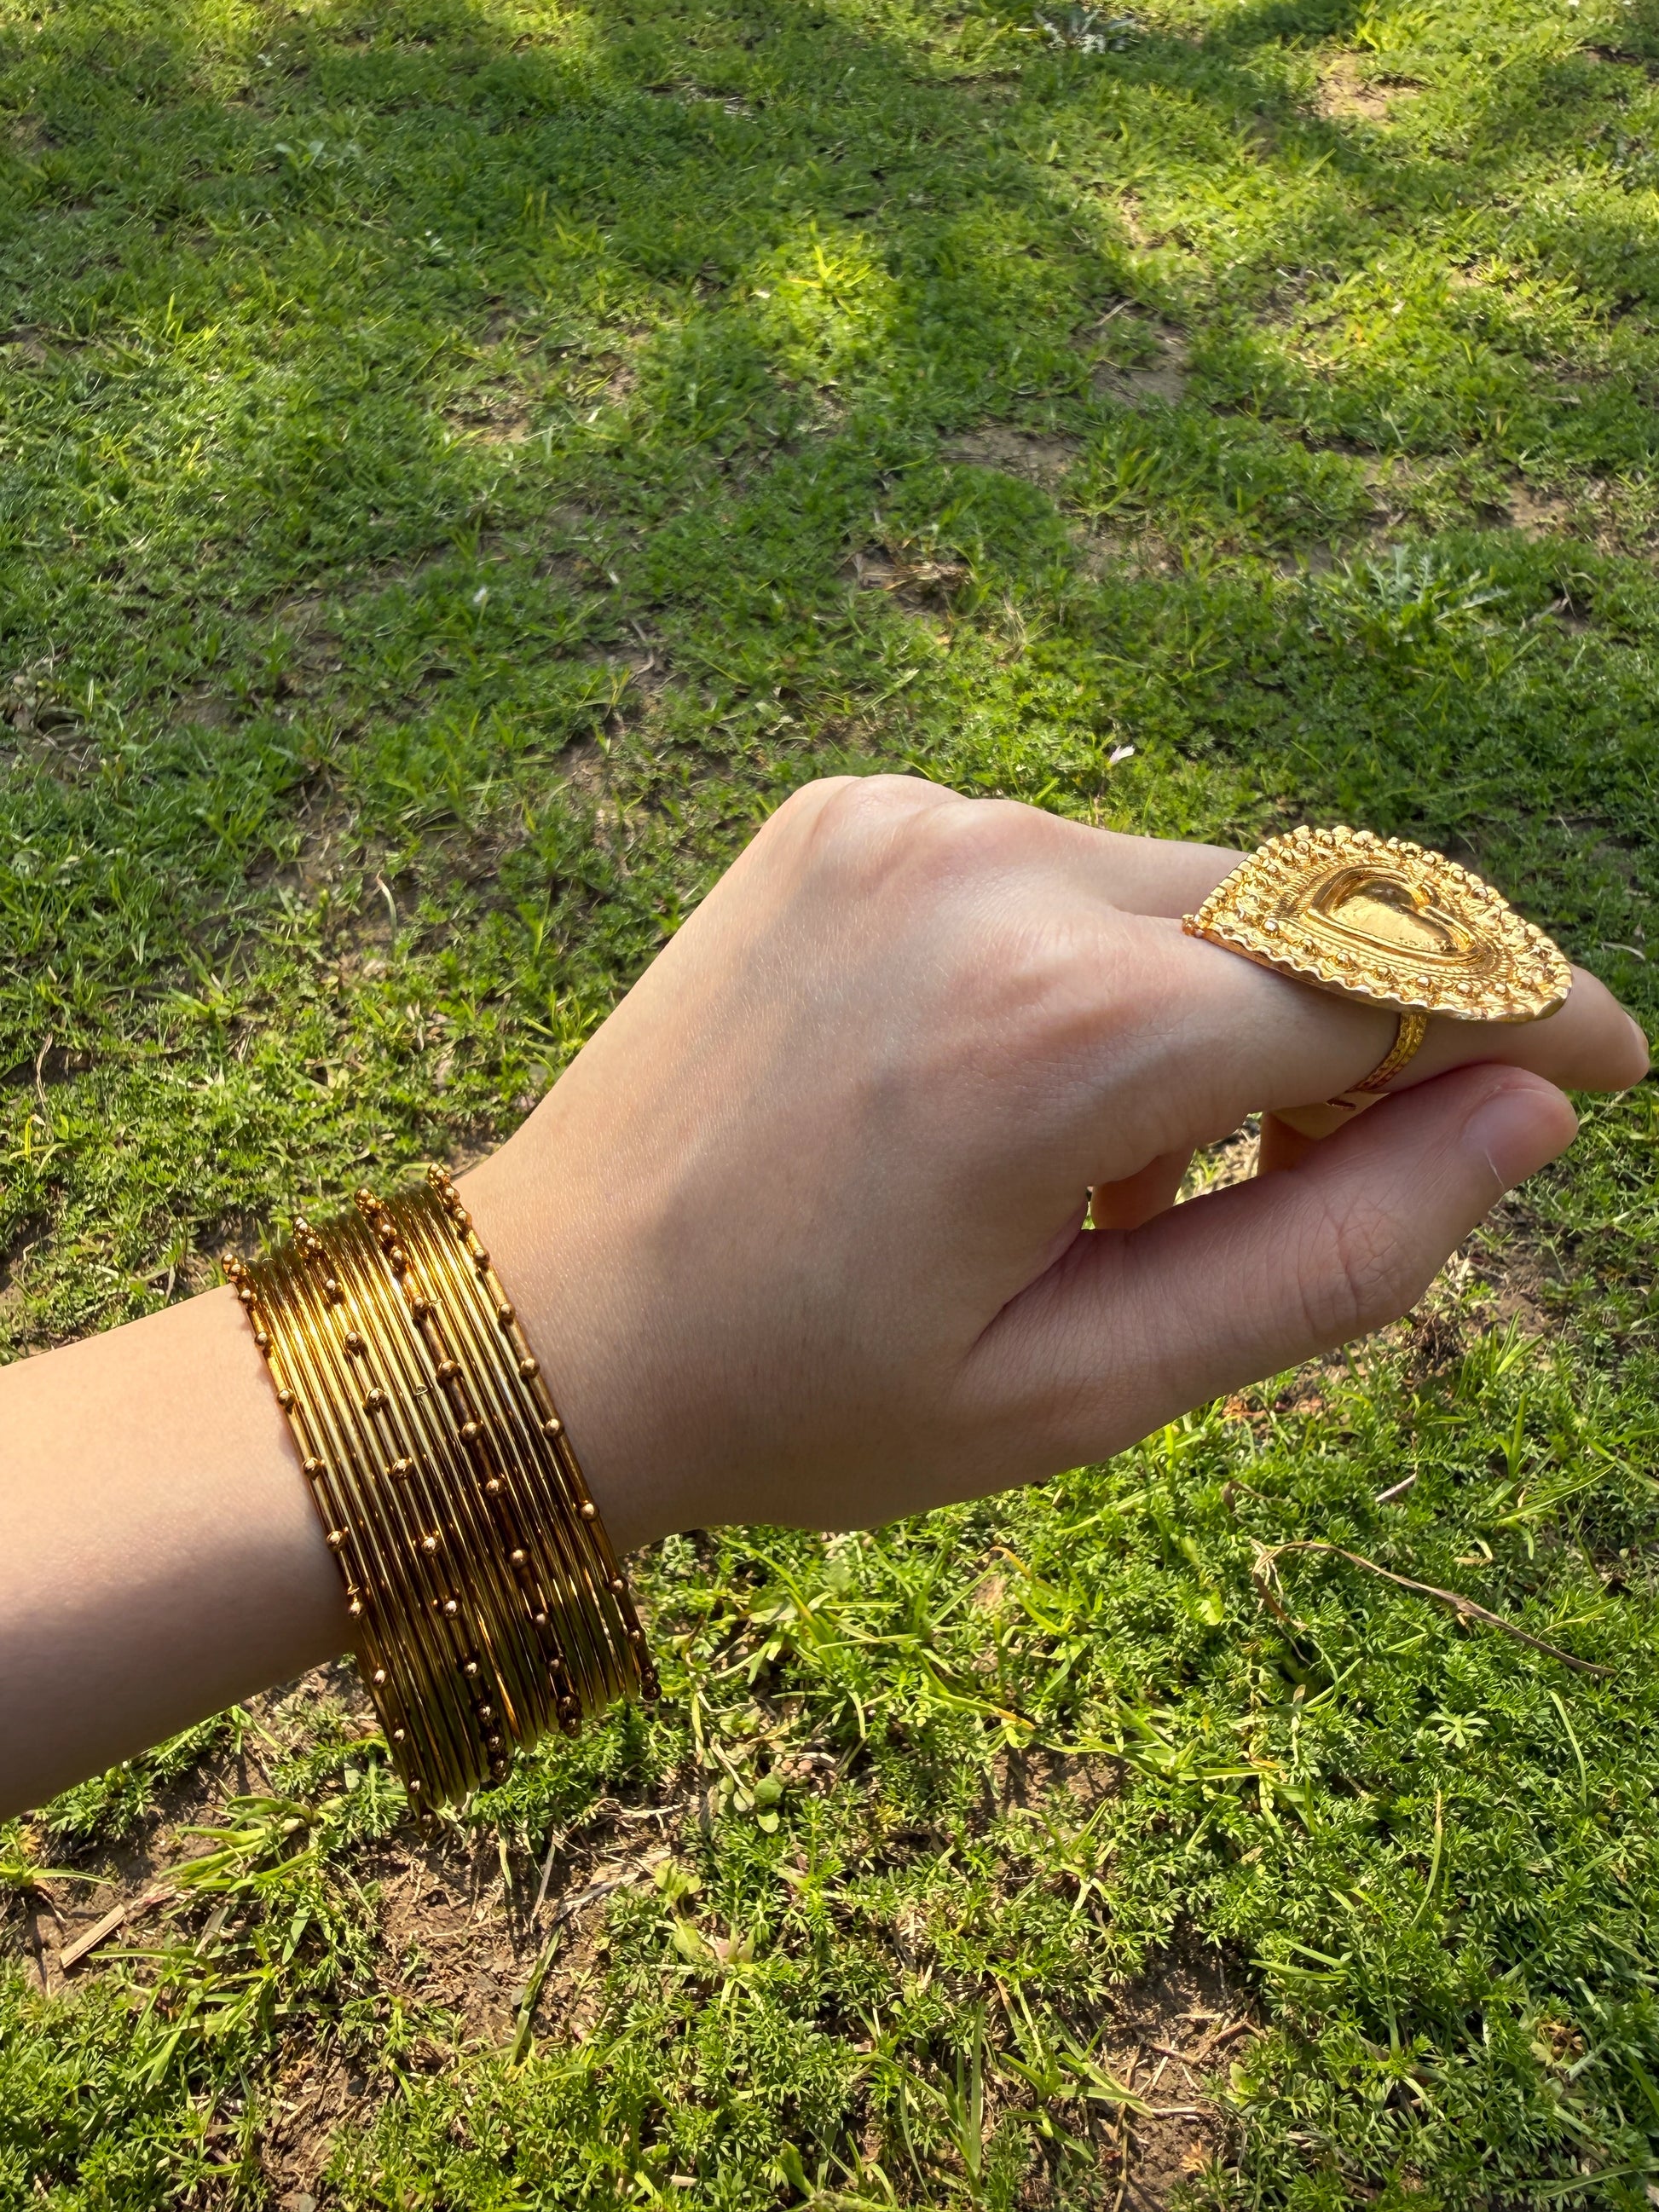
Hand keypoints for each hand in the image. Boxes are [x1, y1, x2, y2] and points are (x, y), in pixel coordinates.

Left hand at [463, 778, 1647, 1545]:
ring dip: (1213, 1016)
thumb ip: (1336, 1257)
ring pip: (1184, 888)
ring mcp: (914, 815)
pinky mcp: (855, 807)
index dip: (1523, 1023)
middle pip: (1301, 917)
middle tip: (1320, 1185)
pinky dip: (1096, 968)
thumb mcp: (1089, 1391)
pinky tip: (1007, 1103)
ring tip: (1102, 1184)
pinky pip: (1059, 867)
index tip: (1618, 1058)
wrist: (550, 1319)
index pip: (1389, 986)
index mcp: (1064, 1034)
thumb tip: (1526, 1112)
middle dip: (1367, 1038)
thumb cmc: (809, 1399)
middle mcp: (997, 869)